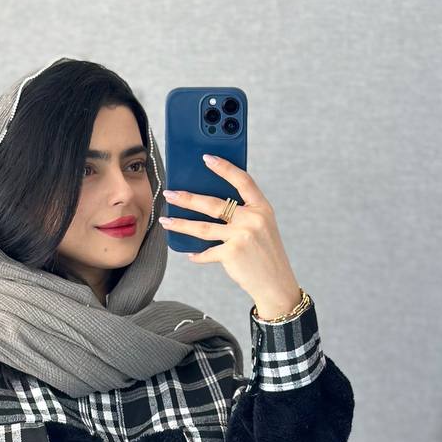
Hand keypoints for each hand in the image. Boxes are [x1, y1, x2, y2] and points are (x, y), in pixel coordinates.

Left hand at [158, 154, 303, 317]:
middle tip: (169, 193)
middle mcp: (252, 218)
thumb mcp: (262, 227)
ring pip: (202, 227)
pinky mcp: (232, 253)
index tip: (207, 158)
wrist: (276, 283)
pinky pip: (207, 251)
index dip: (224, 167)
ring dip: (180, 224)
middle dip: (187, 198)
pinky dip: (197, 255)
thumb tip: (209, 205)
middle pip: (213, 203)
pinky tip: (190, 254)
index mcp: (262, 207)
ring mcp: (242, 235)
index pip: (242, 180)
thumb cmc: (266, 254)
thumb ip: (244, 213)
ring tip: (165, 221)